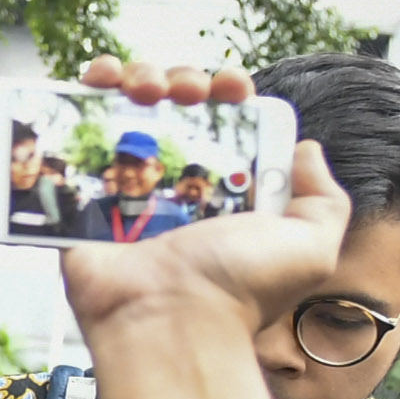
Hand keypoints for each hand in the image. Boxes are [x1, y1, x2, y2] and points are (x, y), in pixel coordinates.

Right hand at [57, 53, 351, 343]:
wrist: (168, 321)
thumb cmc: (238, 290)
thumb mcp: (310, 248)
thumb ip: (324, 201)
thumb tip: (306, 151)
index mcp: (226, 186)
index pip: (226, 118)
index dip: (229, 90)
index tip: (230, 90)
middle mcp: (177, 184)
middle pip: (174, 105)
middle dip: (182, 79)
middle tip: (181, 93)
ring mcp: (127, 186)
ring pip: (127, 109)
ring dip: (137, 77)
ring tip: (140, 88)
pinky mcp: (83, 194)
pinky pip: (74, 134)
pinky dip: (82, 93)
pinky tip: (96, 79)